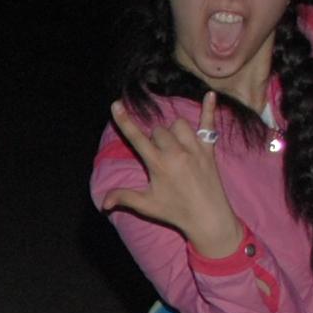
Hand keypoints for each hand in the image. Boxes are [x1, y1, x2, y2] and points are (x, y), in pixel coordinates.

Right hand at [98, 101, 247, 255]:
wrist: (208, 218)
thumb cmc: (176, 212)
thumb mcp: (147, 205)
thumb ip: (123, 197)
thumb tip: (102, 202)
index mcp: (158, 164)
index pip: (137, 138)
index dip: (124, 121)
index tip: (116, 104)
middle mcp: (176, 152)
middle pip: (158, 131)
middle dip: (155, 140)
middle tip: (159, 159)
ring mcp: (194, 149)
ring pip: (178, 125)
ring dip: (173, 132)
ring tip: (175, 147)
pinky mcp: (209, 150)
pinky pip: (209, 124)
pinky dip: (210, 109)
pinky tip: (210, 94)